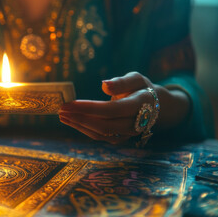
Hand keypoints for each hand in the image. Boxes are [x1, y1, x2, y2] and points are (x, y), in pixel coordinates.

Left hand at [59, 72, 189, 144]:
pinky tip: (71, 121)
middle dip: (79, 118)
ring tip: (61, 115)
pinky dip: (84, 129)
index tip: (68, 103)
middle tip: (60, 109)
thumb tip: (104, 85)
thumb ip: (121, 82)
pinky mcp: (120, 138)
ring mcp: (128, 134)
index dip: (88, 108)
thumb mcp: (136, 78)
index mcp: (141, 105)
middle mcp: (136, 123)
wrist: (157, 106)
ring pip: (100, 133)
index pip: (110, 110)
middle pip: (103, 125)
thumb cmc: (141, 88)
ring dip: (78, 125)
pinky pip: (100, 136)